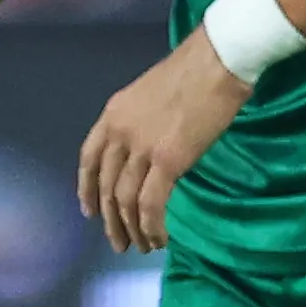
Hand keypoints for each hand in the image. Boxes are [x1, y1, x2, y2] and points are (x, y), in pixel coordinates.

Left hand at [76, 37, 250, 253]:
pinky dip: (152, 226)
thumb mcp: (150, 93)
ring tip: (142, 246)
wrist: (219, 61)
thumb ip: (140, 122)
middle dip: (110, 220)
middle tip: (119, 242)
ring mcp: (142, 148)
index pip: (88, 159)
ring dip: (132, 229)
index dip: (86, 189)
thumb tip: (146, 151)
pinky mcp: (168, 161)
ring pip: (125, 201)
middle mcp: (120, 133)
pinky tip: (159, 238)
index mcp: (113, 114)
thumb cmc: (194, 71)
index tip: (89, 212)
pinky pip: (151, 205)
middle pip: (106, 186)